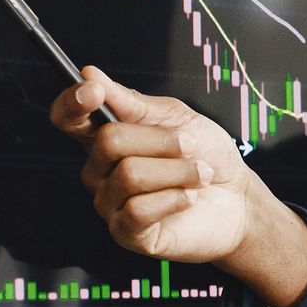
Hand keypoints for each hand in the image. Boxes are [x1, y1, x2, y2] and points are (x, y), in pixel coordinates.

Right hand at [49, 67, 306, 306]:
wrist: (238, 197)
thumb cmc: (206, 154)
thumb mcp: (176, 118)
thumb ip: (132, 102)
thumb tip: (89, 74)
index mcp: (106, 136)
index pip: (68, 118)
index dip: (72, 103)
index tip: (94, 91)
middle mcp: (99, 170)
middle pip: (109, 141)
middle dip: (162, 140)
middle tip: (191, 147)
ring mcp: (110, 203)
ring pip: (129, 175)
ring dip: (177, 171)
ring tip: (199, 175)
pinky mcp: (127, 233)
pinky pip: (138, 210)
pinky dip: (174, 198)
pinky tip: (189, 198)